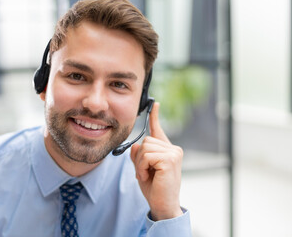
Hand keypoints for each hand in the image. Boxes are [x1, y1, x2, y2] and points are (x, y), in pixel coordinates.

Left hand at [131, 102, 183, 220]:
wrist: (162, 205)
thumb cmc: (154, 188)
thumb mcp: (142, 168)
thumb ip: (139, 155)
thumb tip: (135, 145)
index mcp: (167, 150)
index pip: (158, 130)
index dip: (155, 117)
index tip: (155, 104)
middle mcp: (173, 149)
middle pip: (146, 140)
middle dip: (140, 158)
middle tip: (145, 172)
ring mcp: (173, 153)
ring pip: (145, 147)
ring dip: (140, 164)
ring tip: (147, 175)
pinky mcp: (170, 159)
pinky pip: (147, 156)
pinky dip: (142, 167)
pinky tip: (148, 176)